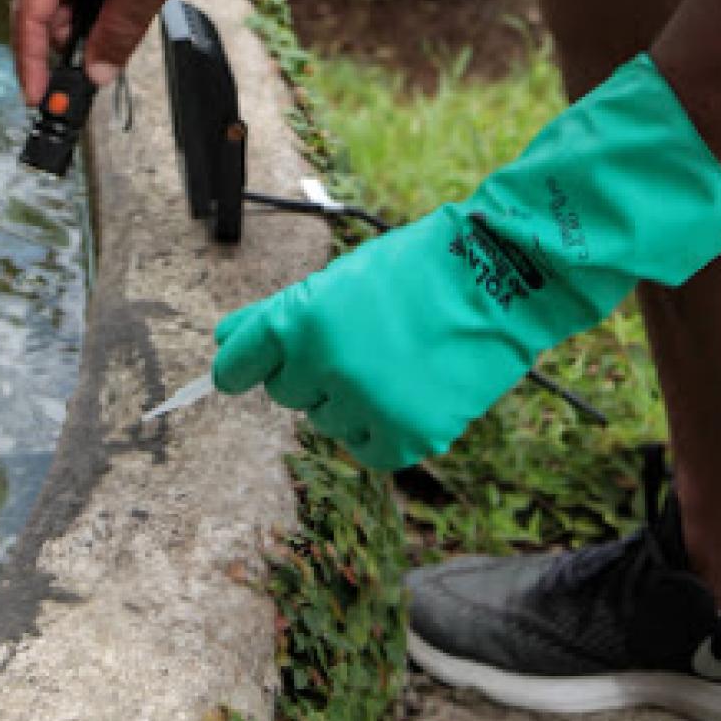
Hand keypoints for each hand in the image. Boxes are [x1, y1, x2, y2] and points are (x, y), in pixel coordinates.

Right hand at [11, 0, 224, 102]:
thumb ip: (115, 37)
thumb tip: (95, 76)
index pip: (28, 17)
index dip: (30, 63)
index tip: (38, 99)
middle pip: (46, 13)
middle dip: (70, 45)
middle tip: (93, 78)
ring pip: (71, 4)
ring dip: (93, 25)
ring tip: (127, 26)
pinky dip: (103, 8)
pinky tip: (129, 9)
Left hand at [212, 211, 533, 470]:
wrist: (497, 278)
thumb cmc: (412, 271)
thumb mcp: (336, 281)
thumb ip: (273, 315)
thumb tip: (223, 340)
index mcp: (303, 322)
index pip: (238, 364)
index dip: (238, 368)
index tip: (235, 372)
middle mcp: (328, 367)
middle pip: (286, 392)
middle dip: (309, 371)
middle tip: (355, 340)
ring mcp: (369, 406)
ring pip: (327, 421)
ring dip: (346, 400)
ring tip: (392, 358)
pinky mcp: (409, 438)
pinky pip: (368, 449)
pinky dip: (380, 428)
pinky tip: (407, 391)